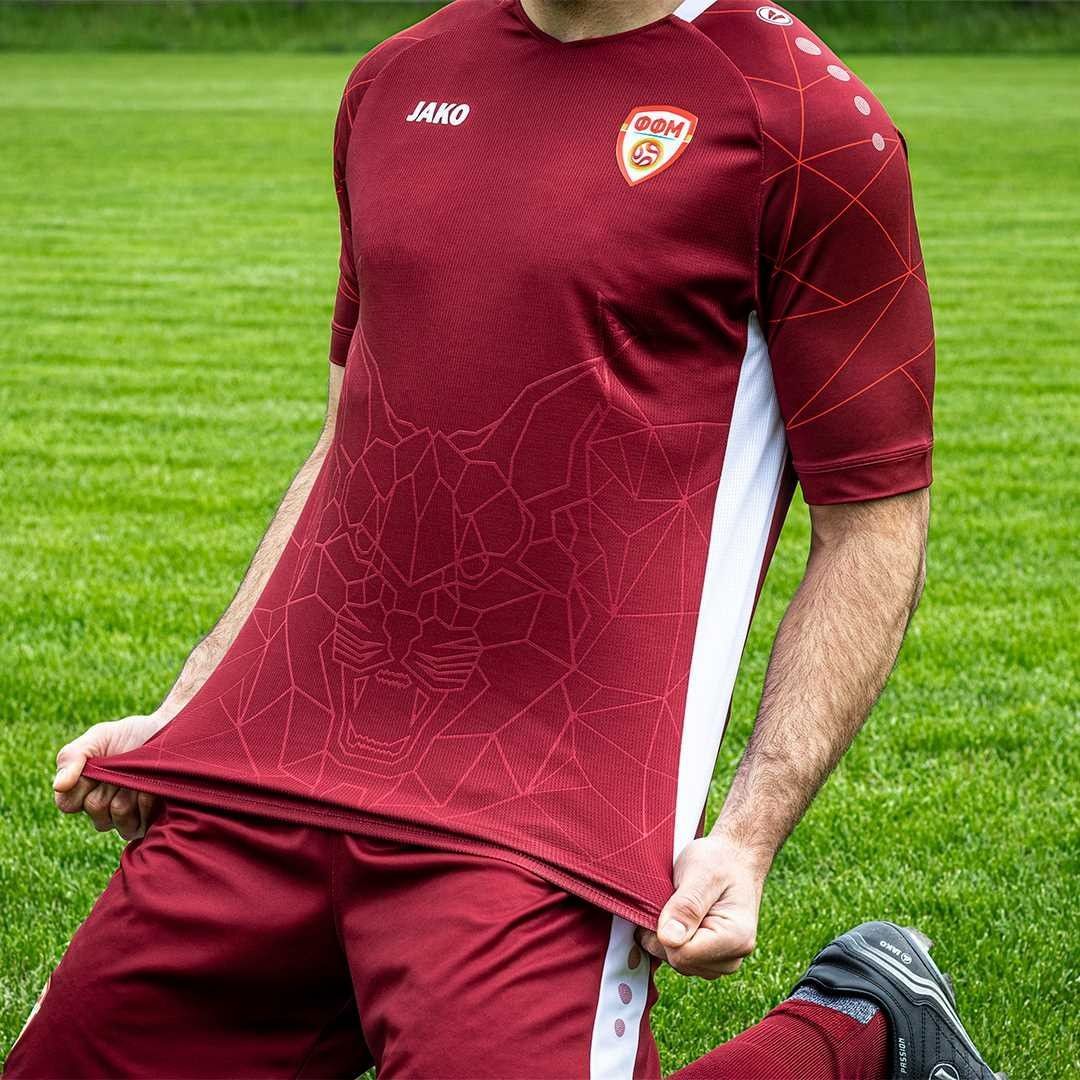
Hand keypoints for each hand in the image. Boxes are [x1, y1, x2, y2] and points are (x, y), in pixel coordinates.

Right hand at [53, 711, 170, 839]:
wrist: (169, 732)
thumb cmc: (130, 735)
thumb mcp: (98, 737)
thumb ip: (72, 756)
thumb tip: (58, 786)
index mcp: (83, 792)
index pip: (67, 804)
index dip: (81, 786)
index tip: (96, 766)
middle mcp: (103, 810)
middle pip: (95, 810)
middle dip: (111, 785)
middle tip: (123, 767)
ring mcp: (126, 818)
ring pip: (118, 818)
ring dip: (130, 794)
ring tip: (140, 776)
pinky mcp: (148, 823)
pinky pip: (140, 825)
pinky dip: (147, 803)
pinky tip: (153, 788)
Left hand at [639, 832, 768, 978]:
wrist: (734, 859)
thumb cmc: (719, 861)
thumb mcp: (701, 873)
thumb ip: (686, 906)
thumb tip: (669, 939)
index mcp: (735, 938)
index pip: (682, 955)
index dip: (664, 930)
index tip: (669, 902)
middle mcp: (733, 957)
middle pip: (679, 962)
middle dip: (666, 933)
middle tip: (676, 900)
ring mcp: (722, 961)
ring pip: (678, 963)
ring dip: (669, 936)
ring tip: (682, 906)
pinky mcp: (711, 959)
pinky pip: (681, 960)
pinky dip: (673, 940)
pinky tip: (680, 918)